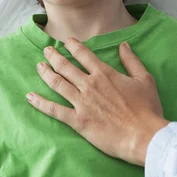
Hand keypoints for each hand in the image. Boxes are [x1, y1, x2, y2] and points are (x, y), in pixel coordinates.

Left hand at [26, 39, 168, 165]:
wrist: (143, 135)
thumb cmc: (146, 108)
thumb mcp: (144, 79)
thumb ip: (132, 61)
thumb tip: (124, 45)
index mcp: (104, 73)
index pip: (83, 54)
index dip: (73, 46)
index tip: (65, 41)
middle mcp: (89, 84)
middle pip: (66, 66)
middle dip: (54, 56)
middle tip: (46, 50)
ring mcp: (82, 102)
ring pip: (58, 83)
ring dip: (45, 73)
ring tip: (38, 66)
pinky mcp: (78, 121)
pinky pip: (54, 110)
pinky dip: (40, 103)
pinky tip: (30, 97)